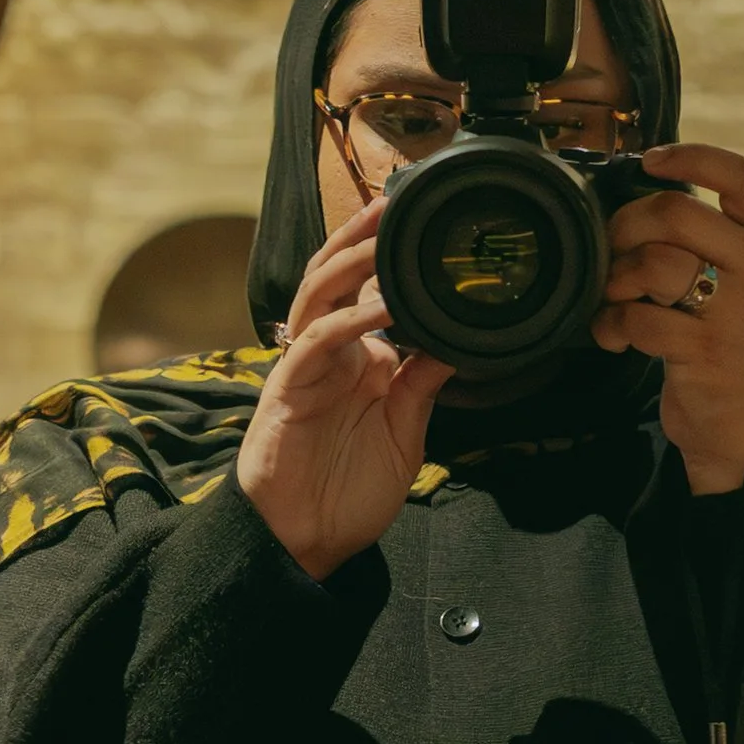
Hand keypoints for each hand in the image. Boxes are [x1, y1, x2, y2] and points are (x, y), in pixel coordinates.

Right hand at [237, 197, 453, 579]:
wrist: (307, 542)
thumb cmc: (350, 491)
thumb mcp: (405, 433)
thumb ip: (422, 386)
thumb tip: (454, 342)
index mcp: (358, 357)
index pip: (371, 290)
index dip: (389, 256)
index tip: (423, 222)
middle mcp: (330, 352)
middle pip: (337, 275)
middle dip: (361, 236)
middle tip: (395, 200)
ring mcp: (306, 367)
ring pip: (319, 294)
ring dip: (350, 261)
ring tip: (384, 235)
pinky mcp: (289, 390)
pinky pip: (315, 342)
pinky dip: (348, 321)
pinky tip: (379, 308)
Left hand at [591, 142, 743, 495]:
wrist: (739, 424)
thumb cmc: (717, 337)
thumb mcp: (726, 279)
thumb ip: (696, 236)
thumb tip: (627, 193)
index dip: (695, 157)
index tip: (651, 161)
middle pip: (676, 212)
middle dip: (625, 227)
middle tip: (612, 252)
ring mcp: (738, 312)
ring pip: (656, 263)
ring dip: (617, 280)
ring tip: (614, 301)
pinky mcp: (709, 353)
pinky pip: (641, 319)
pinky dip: (613, 326)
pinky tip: (615, 337)